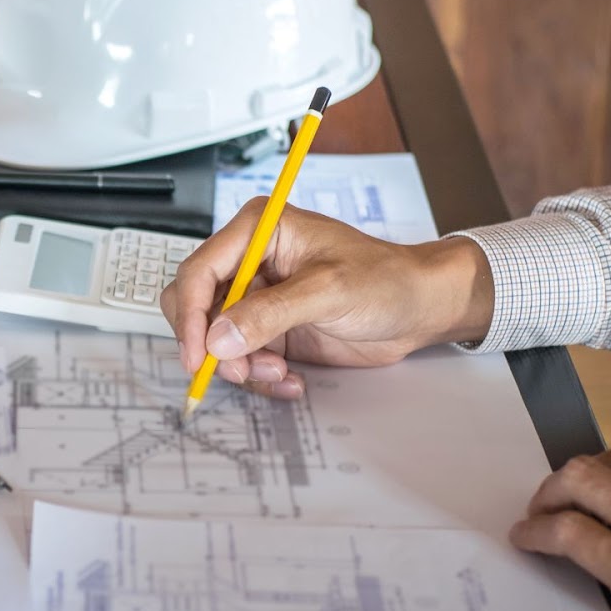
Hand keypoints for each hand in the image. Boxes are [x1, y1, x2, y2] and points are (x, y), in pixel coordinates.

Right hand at [159, 198, 494, 395]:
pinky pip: (242, 359)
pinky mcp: (268, 329)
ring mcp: (257, 298)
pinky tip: (290, 380)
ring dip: (243, 366)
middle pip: (197, 308)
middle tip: (244, 369)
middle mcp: (250, 262)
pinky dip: (260, 377)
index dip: (191, 316)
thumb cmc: (387, 279)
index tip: (200, 355)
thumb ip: (271, 313)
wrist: (419, 308)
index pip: (199, 271)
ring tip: (280, 374)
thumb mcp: (329, 291)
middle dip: (215, 346)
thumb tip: (220, 337)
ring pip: (215, 341)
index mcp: (258, 231)